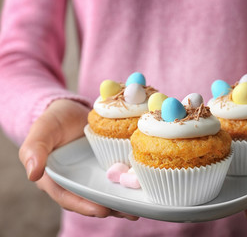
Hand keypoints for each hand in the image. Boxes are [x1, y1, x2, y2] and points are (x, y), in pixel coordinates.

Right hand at [19, 99, 138, 219]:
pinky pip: (111, 181)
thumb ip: (34, 149)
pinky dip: (123, 188)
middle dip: (106, 209)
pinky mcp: (101, 168)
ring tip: (135, 210)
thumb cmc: (54, 119)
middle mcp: (71, 181)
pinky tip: (137, 193)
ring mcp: (88, 176)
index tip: (101, 210)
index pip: (66, 196)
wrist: (71, 110)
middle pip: (88, 200)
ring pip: (101, 194)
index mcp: (53, 178)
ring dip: (117, 204)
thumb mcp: (43, 130)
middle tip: (126, 213)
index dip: (83, 206)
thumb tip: (33, 174)